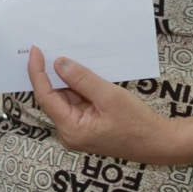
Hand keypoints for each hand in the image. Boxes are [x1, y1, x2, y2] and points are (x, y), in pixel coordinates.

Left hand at [24, 47, 182, 160]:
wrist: (157, 142)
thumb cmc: (137, 123)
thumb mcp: (109, 96)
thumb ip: (82, 79)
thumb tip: (59, 64)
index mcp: (71, 129)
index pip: (45, 97)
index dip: (37, 73)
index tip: (35, 51)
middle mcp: (69, 133)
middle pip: (54, 98)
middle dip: (53, 75)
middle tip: (52, 49)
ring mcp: (78, 131)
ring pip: (66, 100)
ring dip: (69, 81)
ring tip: (73, 59)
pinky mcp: (87, 127)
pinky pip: (77, 104)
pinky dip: (79, 89)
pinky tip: (84, 75)